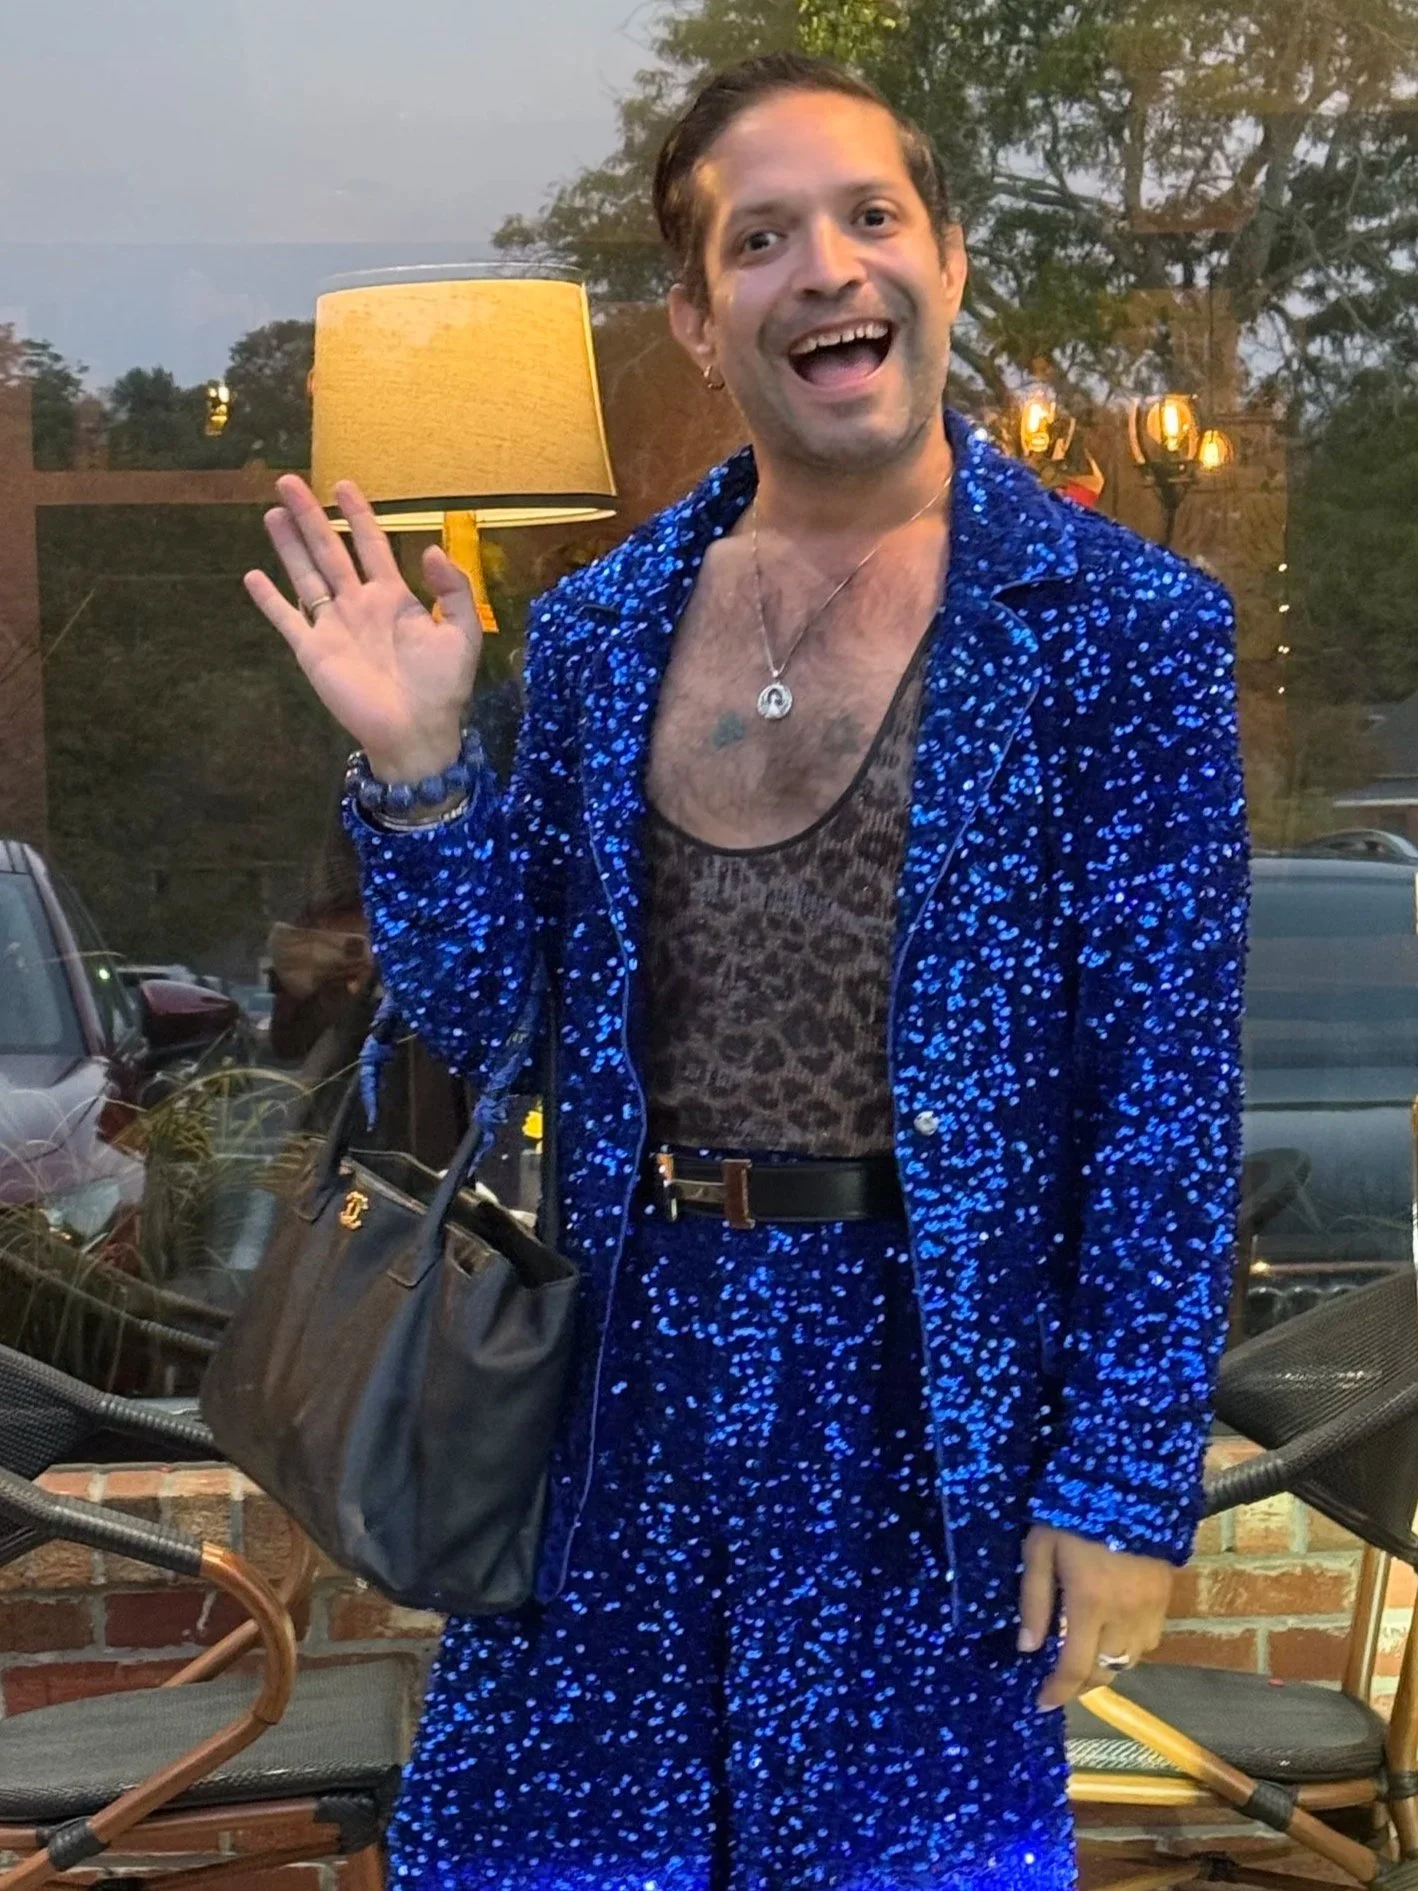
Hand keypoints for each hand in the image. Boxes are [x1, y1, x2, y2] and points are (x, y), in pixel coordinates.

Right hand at [244, 474, 481, 781]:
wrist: (416, 733)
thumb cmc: (442, 687)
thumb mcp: (463, 634)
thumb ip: (455, 590)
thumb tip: (430, 548)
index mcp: (394, 598)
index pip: (372, 545)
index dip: (359, 515)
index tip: (344, 485)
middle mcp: (358, 605)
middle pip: (329, 550)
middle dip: (311, 516)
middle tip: (289, 482)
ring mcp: (333, 626)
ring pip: (305, 576)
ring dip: (289, 545)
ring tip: (272, 512)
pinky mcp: (313, 651)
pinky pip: (287, 619)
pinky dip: (270, 599)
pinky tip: (253, 576)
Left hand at [1018, 1524, 1171, 1710]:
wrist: (1128, 1481)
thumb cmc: (1073, 1512)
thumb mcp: (1040, 1548)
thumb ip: (1034, 1600)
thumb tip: (1028, 1648)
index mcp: (1090, 1604)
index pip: (1075, 1668)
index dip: (1058, 1691)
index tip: (1042, 1702)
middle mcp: (1125, 1615)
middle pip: (1106, 1670)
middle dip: (1081, 1683)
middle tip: (1060, 1680)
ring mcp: (1151, 1608)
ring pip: (1131, 1659)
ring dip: (1107, 1664)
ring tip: (1085, 1654)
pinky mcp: (1166, 1596)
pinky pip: (1151, 1639)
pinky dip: (1131, 1645)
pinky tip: (1114, 1631)